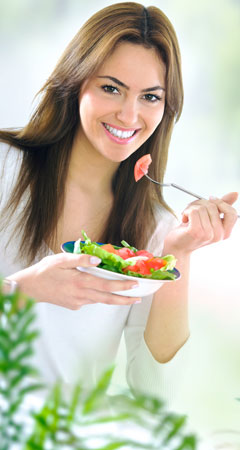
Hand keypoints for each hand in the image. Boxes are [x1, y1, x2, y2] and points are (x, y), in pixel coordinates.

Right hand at [8, 253, 139, 309]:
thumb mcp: (61, 260)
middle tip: (138, 299)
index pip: (106, 285)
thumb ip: (80, 259)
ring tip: (125, 295)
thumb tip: (97, 260)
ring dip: (113, 298)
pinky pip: (89, 300)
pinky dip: (98, 296)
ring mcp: (77, 302)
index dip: (122, 286)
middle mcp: (81, 295)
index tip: (135, 286)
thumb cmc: (44, 271)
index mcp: (80, 282)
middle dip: (125, 300)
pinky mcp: (74, 305)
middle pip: (108, 299)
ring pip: (99, 300)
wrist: (29, 288)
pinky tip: (98, 290)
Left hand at [163, 192, 237, 254]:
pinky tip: (184, 218)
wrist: (177, 246)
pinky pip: (194, 211)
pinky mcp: (196, 231)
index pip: (232, 213)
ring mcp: (208, 234)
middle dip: (201, 203)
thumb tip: (235, 194)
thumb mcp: (209, 218)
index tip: (210, 199)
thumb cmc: (192, 230)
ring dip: (191, 207)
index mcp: (225, 233)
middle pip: (214, 206)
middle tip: (192, 209)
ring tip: (187, 215)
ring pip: (203, 207)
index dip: (221, 203)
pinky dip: (186, 211)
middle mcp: (218, 235)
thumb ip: (222, 207)